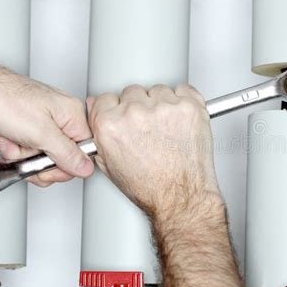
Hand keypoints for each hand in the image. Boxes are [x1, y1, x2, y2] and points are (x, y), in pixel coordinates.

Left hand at [0, 63, 93, 186]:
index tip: (50, 168)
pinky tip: (6, 139)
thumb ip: (67, 154)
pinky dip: (13, 150)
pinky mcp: (28, 128)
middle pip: (63, 157)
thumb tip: (86, 168)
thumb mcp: (41, 133)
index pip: (85, 151)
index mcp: (73, 114)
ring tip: (13, 142)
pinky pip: (28, 151)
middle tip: (29, 157)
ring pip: (42, 156)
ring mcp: (44, 123)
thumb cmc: (4, 99)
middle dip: (39, 161)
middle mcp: (62, 118)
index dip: (68, 165)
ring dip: (22, 155)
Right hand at [88, 84, 243, 286]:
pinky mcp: (189, 107)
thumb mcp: (110, 164)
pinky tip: (181, 121)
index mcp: (110, 125)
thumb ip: (99, 132)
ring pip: (159, 90)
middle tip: (151, 129)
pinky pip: (184, 90)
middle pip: (133, 92)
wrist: (181, 197)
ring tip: (168, 129)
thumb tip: (97, 107)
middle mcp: (136, 113)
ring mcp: (164, 108)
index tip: (127, 117)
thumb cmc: (150, 187)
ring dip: (163, 104)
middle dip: (140, 107)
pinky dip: (184, 101)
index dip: (118, 109)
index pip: (107, 98)